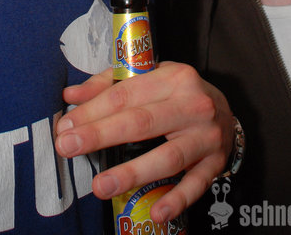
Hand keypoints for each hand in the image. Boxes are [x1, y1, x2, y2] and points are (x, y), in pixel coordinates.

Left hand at [54, 61, 234, 223]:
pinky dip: (177, 199)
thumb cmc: (177, 94)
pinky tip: (157, 212)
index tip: (65, 126)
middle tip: (68, 148)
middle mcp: (192, 104)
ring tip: (100, 186)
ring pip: (167, 157)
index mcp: (173, 77)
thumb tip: (71, 96)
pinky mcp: (215, 163)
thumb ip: (108, 85)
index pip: (126, 94)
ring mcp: (206, 135)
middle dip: (101, 135)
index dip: (93, 111)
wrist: (225, 111)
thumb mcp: (149, 78)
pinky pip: (195, 185)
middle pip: (142, 122)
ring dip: (133, 173)